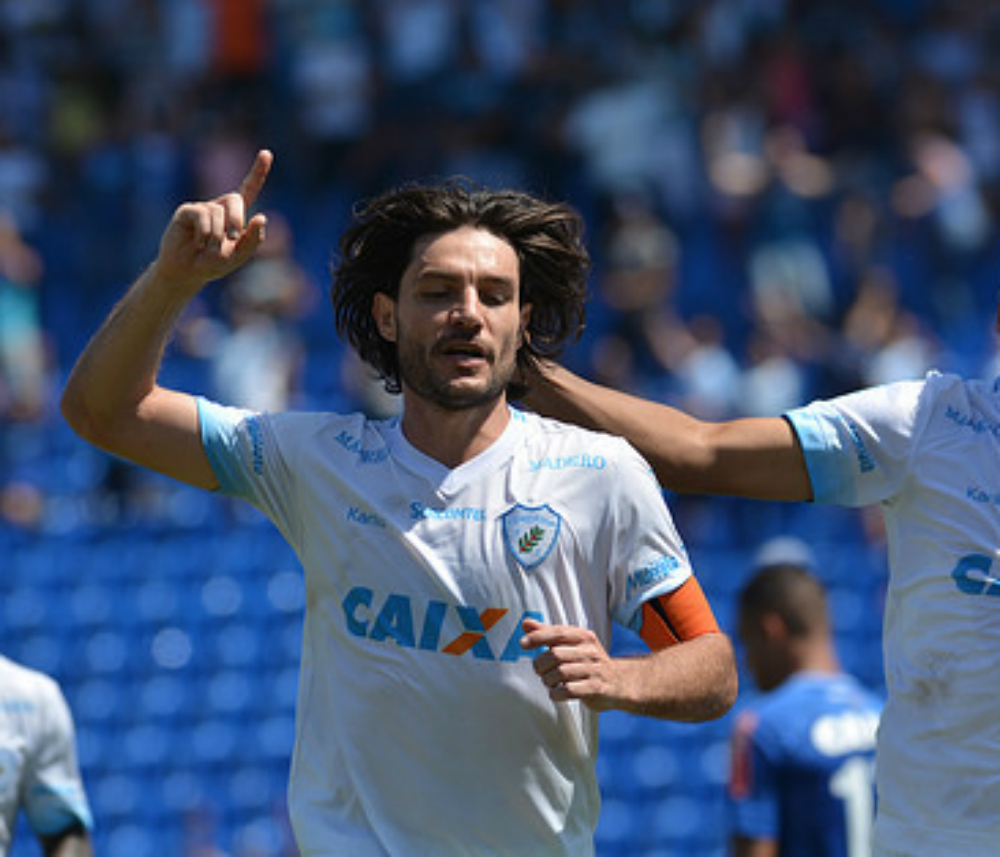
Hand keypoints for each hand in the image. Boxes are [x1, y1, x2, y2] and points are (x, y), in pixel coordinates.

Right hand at [155, 149, 272, 292]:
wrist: (186, 272)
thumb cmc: (213, 263)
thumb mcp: (238, 256)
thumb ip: (253, 240)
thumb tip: (262, 217)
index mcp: (236, 215)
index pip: (248, 189)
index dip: (258, 172)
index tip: (266, 153)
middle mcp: (220, 207)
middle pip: (235, 199)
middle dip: (238, 219)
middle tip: (232, 238)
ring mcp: (203, 208)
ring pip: (217, 212)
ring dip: (218, 235)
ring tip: (209, 248)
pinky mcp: (187, 211)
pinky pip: (201, 215)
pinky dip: (205, 232)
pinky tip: (199, 243)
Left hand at [520, 618, 619, 711]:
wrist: (620, 682)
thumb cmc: (589, 662)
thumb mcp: (572, 643)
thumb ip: (548, 633)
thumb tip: (526, 623)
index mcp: (583, 636)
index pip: (557, 632)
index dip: (537, 637)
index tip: (523, 644)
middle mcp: (590, 651)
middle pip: (555, 655)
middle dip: (540, 665)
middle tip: (540, 670)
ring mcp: (594, 669)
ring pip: (560, 673)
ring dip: (547, 680)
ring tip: (549, 682)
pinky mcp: (596, 688)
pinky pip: (568, 690)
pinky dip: (556, 693)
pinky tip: (556, 693)